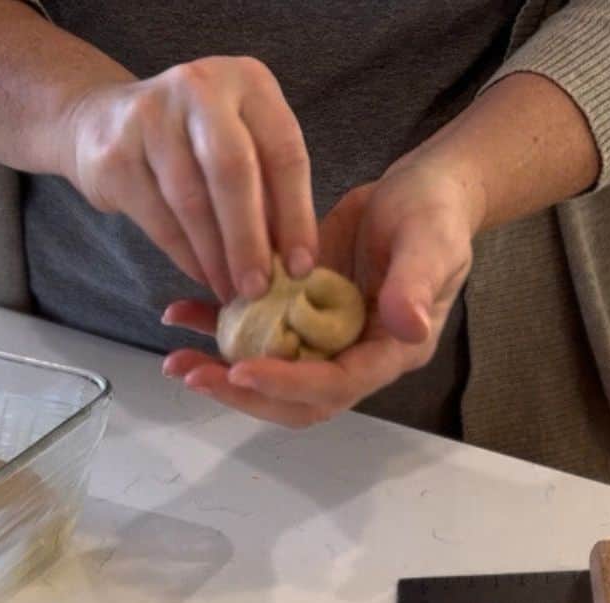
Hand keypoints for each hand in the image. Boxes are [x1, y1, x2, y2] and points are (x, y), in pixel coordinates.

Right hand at [60, 56, 317, 300]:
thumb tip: (291, 261)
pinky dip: (184, 255)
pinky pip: (159, 218)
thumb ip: (266, 188)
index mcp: (247, 82)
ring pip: (191, 200)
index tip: (302, 267)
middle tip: (258, 289)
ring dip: (215, 257)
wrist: (102, 122)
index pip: (283, 150)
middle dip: (249, 239)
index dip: (296, 215)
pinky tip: (201, 276)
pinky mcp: (117, 155)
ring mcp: (153, 118)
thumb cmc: (189, 141)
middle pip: (233, 171)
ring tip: (230, 292)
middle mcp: (201, 88)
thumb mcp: (238, 141)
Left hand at [161, 157, 483, 428]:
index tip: (243, 371)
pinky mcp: (295, 317)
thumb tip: (408, 326)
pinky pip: (253, 334)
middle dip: (242, 394)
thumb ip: (417, 284)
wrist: (418, 195)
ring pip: (267, 375)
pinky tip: (179, 314)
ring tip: (175, 362)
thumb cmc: (434, 215)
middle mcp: (350, 357)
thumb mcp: (432, 242)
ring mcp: (319, 341)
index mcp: (387, 352)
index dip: (288, 384)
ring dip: (220, 373)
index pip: (335, 386)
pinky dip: (213, 328)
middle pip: (293, 400)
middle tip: (193, 375)